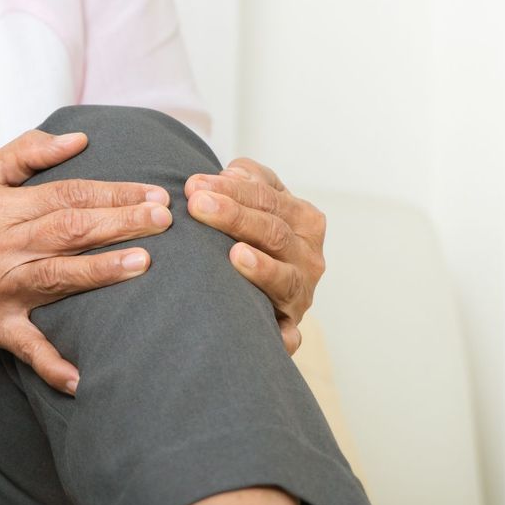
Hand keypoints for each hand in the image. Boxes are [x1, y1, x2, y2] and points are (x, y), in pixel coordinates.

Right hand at [0, 130, 172, 394]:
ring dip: (101, 272)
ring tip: (144, 263)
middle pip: (69, 231)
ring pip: (56, 278)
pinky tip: (81, 378)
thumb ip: (29, 153)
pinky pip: (25, 348)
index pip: (68, 195)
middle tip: (164, 219)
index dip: (113, 192)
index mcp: (1, 208)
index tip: (153, 193)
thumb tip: (80, 139)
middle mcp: (1, 247)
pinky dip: (51, 365)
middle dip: (120, 223)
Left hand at [183, 158, 325, 354]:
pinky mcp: (291, 327)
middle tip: (197, 205)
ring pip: (283, 276)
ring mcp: (303, 292)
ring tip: (234, 254)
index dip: (232, 189)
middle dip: (234, 216)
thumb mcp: (261, 199)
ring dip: (260, 267)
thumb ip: (250, 179)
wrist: (273, 286)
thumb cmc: (259, 234)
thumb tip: (231, 173)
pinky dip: (282, 331)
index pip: (268, 198)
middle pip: (273, 232)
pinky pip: (289, 331)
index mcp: (305, 219)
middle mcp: (309, 255)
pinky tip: (269, 325)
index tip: (194, 185)